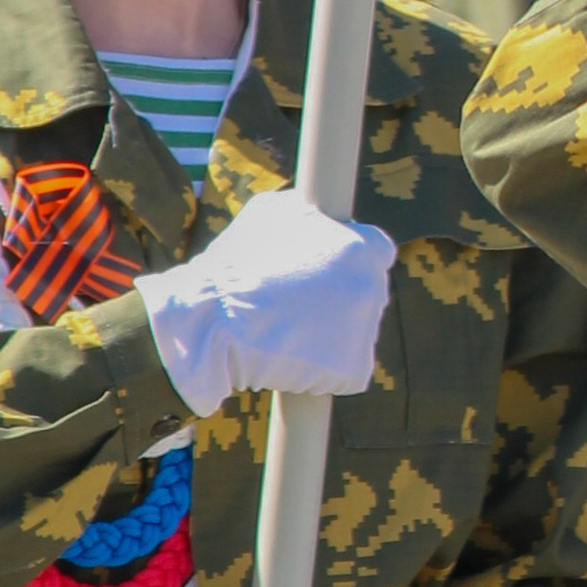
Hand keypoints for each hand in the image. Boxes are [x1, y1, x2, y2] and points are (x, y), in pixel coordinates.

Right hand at [135, 192, 394, 416]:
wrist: (210, 322)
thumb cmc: (233, 266)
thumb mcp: (272, 213)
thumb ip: (308, 215)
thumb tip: (318, 216)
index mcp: (364, 245)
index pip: (376, 252)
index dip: (346, 263)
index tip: (323, 274)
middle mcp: (373, 284)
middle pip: (365, 294)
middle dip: (338, 300)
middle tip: (293, 308)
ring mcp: (367, 328)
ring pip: (352, 334)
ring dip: (327, 335)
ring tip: (281, 333)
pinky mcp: (354, 368)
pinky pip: (343, 372)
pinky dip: (320, 373)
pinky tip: (285, 361)